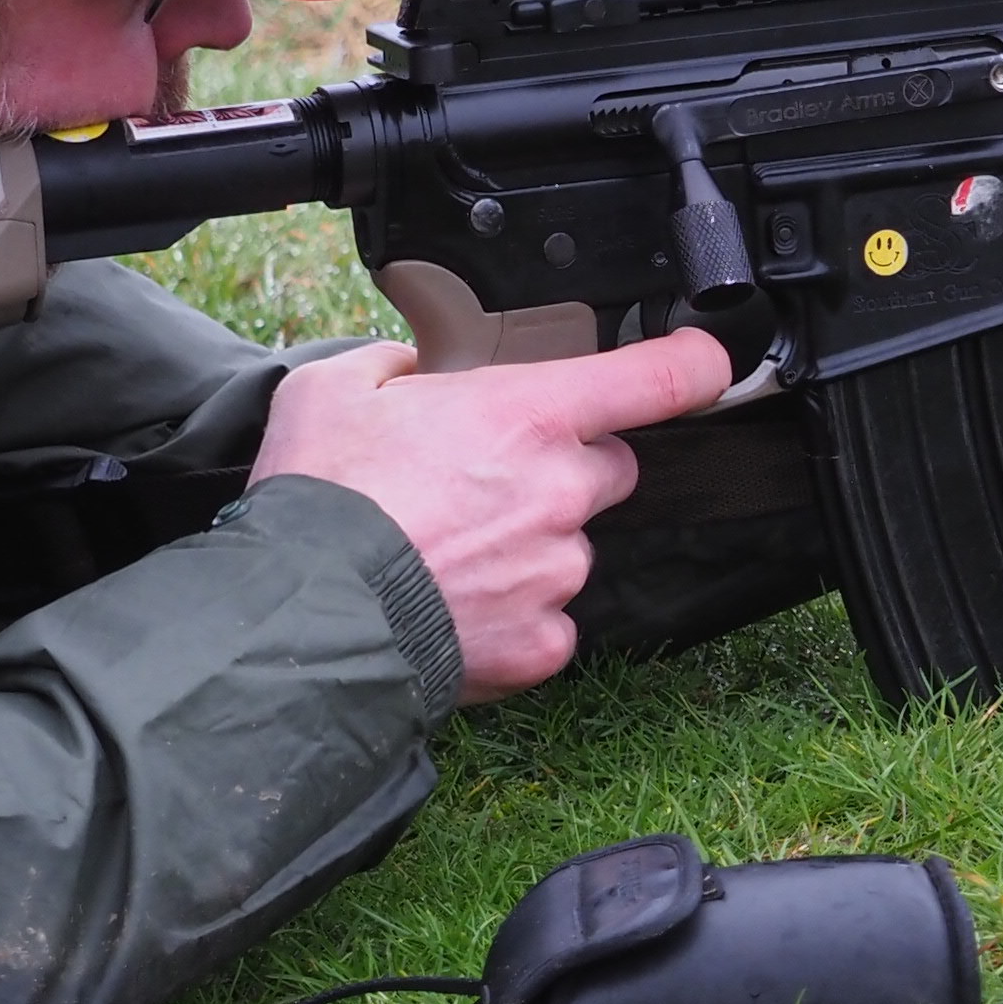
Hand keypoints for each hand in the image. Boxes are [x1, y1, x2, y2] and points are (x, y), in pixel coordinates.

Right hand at [251, 320, 735, 700]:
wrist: (302, 618)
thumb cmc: (321, 498)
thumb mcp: (334, 386)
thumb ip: (395, 362)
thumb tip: (414, 367)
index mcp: (529, 413)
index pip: (661, 377)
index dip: (693, 363)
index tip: (700, 363)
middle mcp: (562, 490)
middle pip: (609, 466)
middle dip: (563, 467)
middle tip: (486, 479)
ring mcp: (558, 571)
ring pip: (570, 546)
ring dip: (530, 544)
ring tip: (448, 551)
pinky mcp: (541, 641)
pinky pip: (548, 619)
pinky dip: (512, 615)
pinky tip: (454, 603)